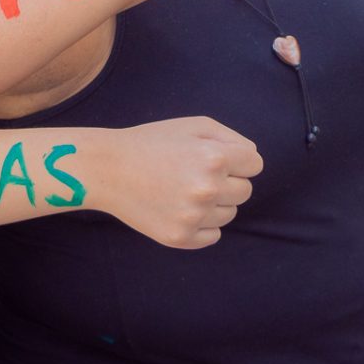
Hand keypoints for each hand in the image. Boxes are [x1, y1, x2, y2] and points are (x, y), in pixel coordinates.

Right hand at [94, 117, 262, 248]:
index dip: (237, 159)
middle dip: (228, 181)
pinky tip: (180, 208)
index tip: (215, 158)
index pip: (255, 165)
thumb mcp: (195, 126)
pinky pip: (213, 235)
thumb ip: (233, 139)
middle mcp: (207, 189)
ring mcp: (193, 217)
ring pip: (230, 214)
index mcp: (214, 158)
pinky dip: (203, 224)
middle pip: (245, 191)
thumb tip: (253, 159)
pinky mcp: (180, 238)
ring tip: (184, 189)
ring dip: (215, 203)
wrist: (108, 170)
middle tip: (196, 173)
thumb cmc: (153, 142)